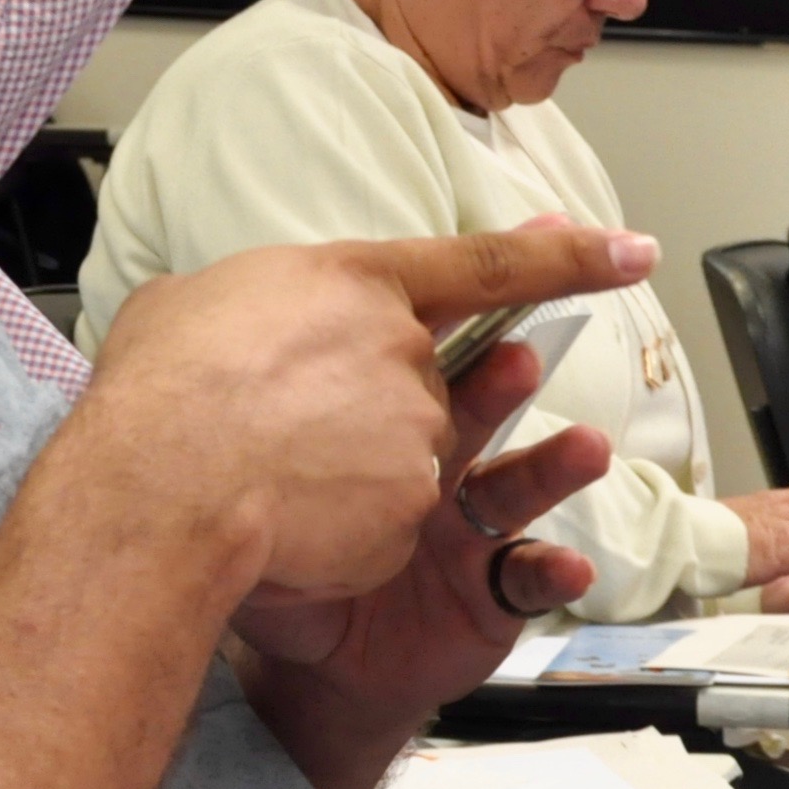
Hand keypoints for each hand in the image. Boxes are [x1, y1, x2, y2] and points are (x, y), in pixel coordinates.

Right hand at [83, 223, 651, 606]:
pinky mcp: (415, 511)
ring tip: (277, 486)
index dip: (566, 256)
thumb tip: (220, 316)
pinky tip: (289, 529)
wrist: (164, 491)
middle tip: (298, 431)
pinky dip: (342, 536)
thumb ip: (239, 308)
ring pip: (406, 457)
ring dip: (348, 477)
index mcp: (357, 281)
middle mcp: (407, 351)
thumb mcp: (185, 307)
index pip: (485, 264)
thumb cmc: (157, 394)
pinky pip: (386, 526)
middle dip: (373, 411)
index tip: (631, 252)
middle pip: (424, 381)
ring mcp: (419, 433)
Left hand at [231, 331, 613, 680]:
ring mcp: (463, 526)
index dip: (474, 299)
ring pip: (516, 483)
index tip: (538, 237)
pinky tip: (571, 565)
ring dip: (556, 463)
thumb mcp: (234, 457)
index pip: (425, 340)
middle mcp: (431, 459)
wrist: (286, 665)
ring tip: (585, 449)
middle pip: (475, 404)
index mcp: (374, 409)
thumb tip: (217, 311)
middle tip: (517, 357)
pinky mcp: (485, 594)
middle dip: (503, 378)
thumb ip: (243, 384)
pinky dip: (553, 569)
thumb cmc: (260, 546)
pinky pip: (527, 578)